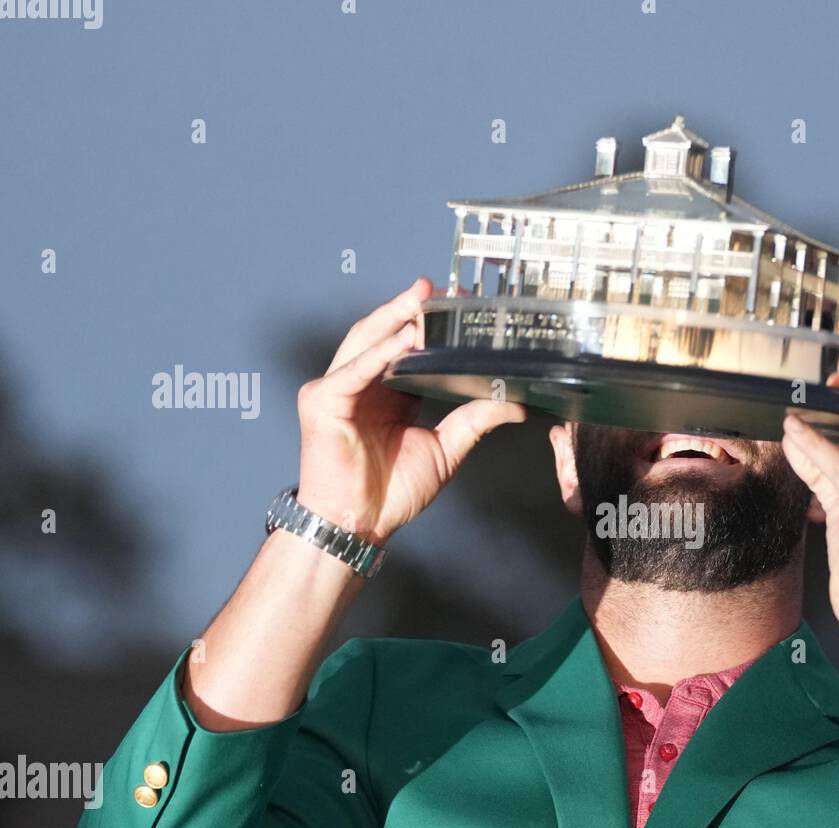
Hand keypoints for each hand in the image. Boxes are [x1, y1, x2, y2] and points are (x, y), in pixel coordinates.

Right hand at [295, 277, 524, 543]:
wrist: (359, 524)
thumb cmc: (390, 492)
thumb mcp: (445, 449)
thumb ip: (474, 421)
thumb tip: (513, 404)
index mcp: (388, 393)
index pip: (408, 347)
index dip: (431, 325)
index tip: (460, 306)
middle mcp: (362, 384)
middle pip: (385, 335)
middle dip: (410, 309)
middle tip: (441, 290)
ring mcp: (338, 390)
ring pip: (366, 342)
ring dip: (393, 319)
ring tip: (421, 301)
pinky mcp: (323, 402)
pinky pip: (352, 371)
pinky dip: (377, 354)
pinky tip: (401, 340)